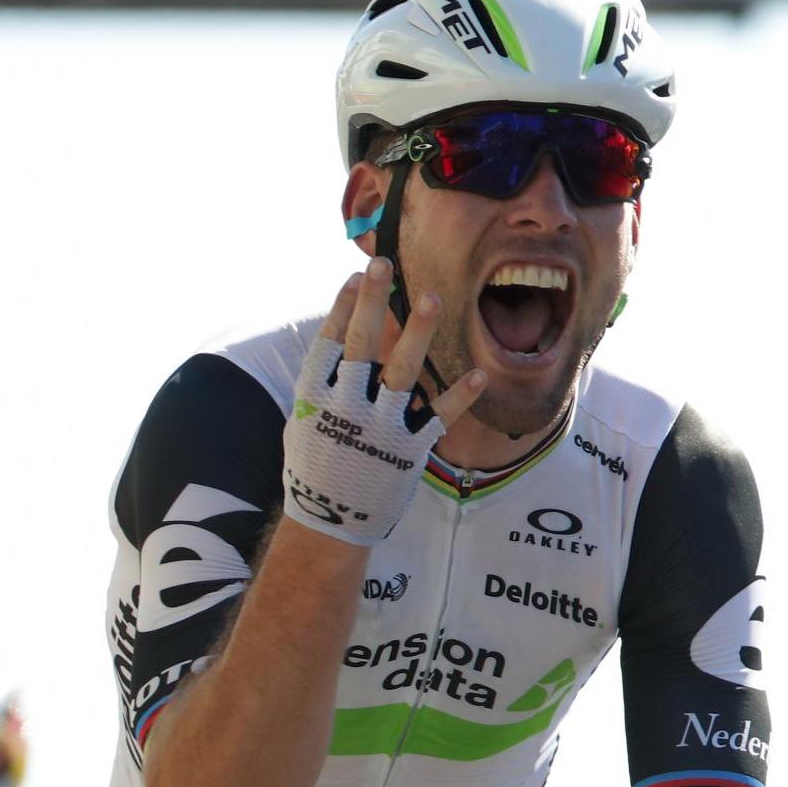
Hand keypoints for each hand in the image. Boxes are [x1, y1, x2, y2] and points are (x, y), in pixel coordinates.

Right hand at [280, 259, 487, 543]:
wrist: (331, 521)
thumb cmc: (318, 465)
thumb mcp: (307, 420)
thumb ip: (326, 384)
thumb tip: (340, 342)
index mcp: (315, 398)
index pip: (330, 342)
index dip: (343, 307)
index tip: (357, 276)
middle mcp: (346, 407)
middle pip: (360, 345)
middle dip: (371, 303)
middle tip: (384, 265)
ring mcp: (379, 427)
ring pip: (402, 372)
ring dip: (417, 333)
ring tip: (432, 297)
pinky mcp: (408, 450)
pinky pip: (438, 417)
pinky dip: (460, 397)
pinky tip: (480, 375)